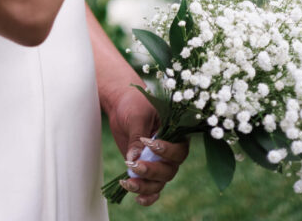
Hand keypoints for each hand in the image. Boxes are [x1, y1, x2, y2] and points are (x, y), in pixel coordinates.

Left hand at [106, 85, 187, 206]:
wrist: (122, 104)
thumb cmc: (133, 104)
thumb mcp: (136, 116)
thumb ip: (137, 137)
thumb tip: (133, 159)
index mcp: (176, 134)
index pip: (179, 150)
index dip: (166, 151)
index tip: (147, 142)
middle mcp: (170, 152)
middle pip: (169, 171)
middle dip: (152, 171)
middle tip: (134, 165)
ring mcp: (159, 163)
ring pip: (159, 182)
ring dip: (145, 186)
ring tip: (128, 183)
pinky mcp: (147, 169)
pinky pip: (152, 188)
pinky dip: (146, 196)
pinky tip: (136, 198)